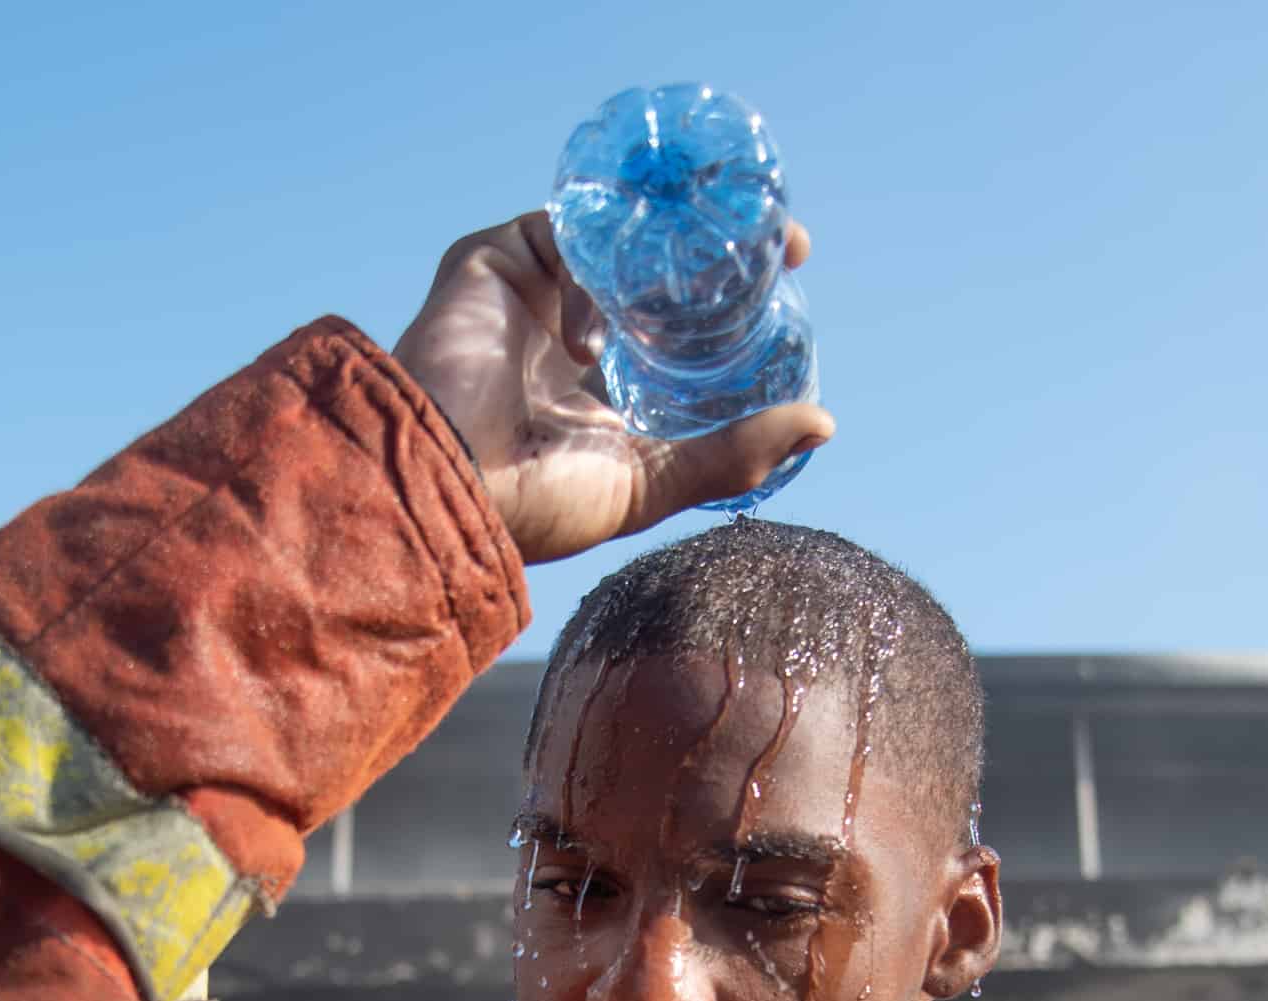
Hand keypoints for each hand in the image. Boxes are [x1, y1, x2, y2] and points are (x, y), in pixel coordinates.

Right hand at [392, 212, 834, 565]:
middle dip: (717, 250)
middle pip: (653, 268)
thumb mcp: (652, 483)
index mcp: (604, 384)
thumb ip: (731, 455)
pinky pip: (560, 230)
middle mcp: (570, 332)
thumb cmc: (535, 504)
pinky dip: (590, 261)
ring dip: (669, 235)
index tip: (793, 268)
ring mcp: (530, 293)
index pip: (680, 320)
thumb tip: (824, 424)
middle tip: (781, 244)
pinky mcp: (491, 262)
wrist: (444, 485)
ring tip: (724, 250)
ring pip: (614, 237)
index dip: (733, 296)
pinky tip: (593, 335)